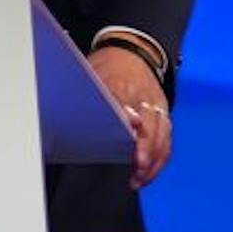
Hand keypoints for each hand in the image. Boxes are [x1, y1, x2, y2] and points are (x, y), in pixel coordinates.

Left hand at [88, 45, 170, 189]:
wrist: (133, 52)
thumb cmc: (108, 68)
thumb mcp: (92, 74)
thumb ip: (86, 96)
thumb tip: (65, 115)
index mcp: (122, 82)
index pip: (126, 100)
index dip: (127, 115)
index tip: (128, 128)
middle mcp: (144, 95)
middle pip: (150, 122)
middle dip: (147, 146)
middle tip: (138, 166)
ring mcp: (157, 105)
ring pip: (162, 134)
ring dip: (154, 159)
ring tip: (139, 179)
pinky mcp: (164, 115)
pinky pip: (167, 140)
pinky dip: (159, 159)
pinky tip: (147, 174)